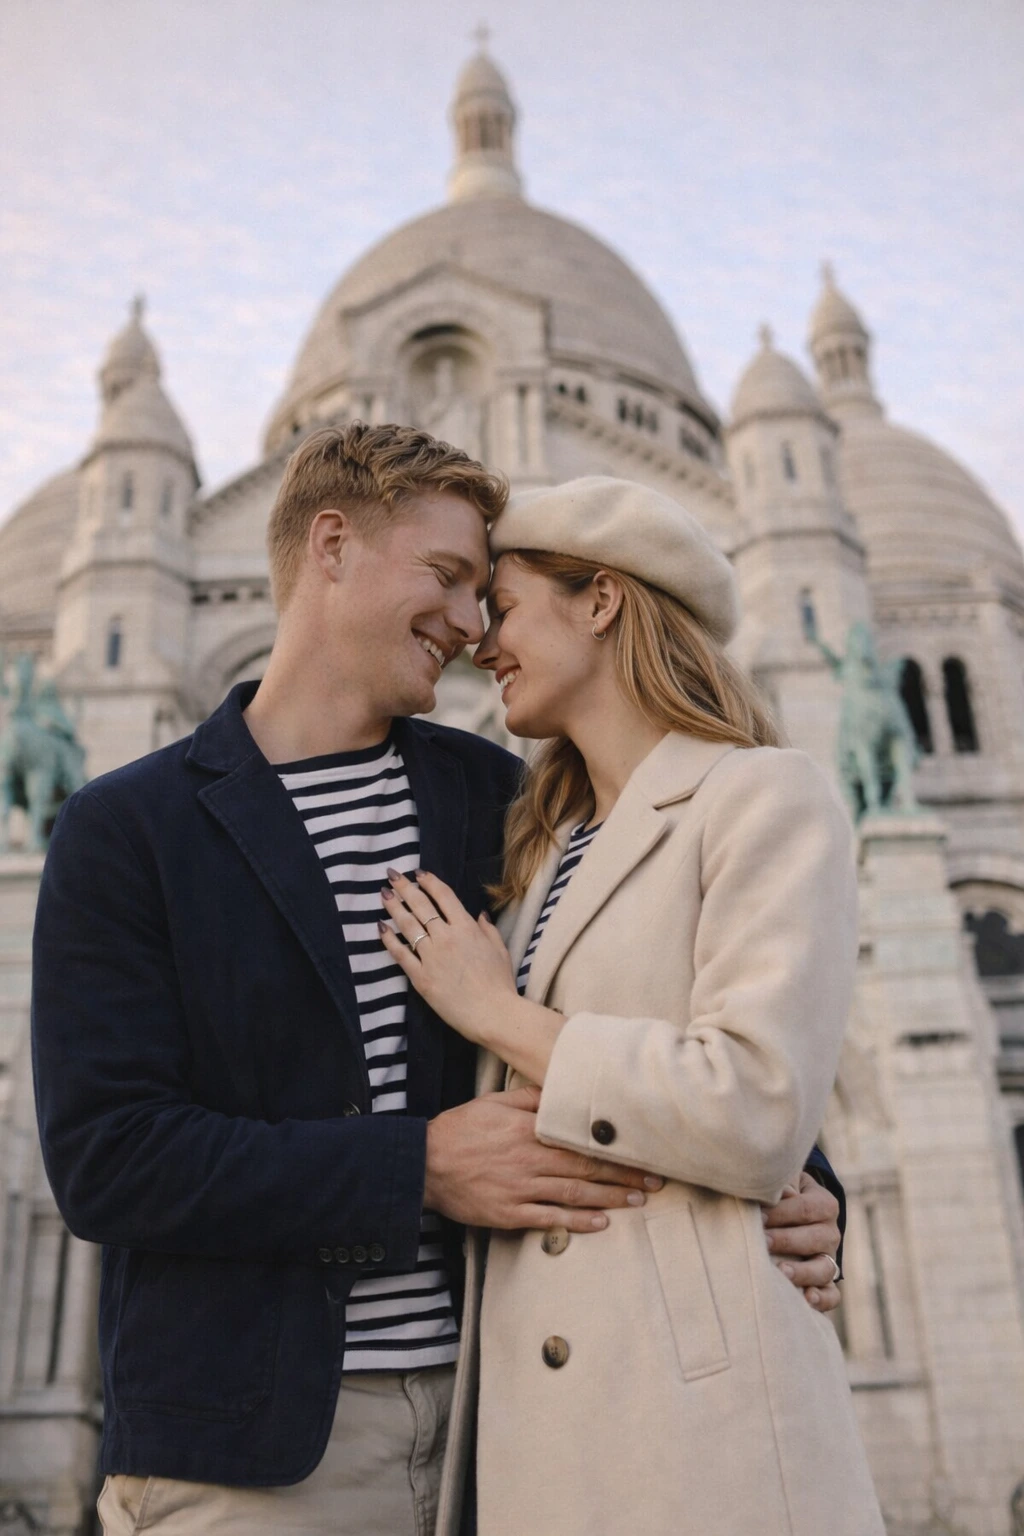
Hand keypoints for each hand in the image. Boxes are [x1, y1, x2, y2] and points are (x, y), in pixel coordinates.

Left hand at [379, 868, 519, 1045]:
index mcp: (466, 927)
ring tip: (383, 894)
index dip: (429, 881)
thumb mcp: (500, 949)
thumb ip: (487, 929)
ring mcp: (431, 956)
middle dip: (405, 887)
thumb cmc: (500, 983)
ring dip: (394, 907)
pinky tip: (380, 927)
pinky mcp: (420, 977)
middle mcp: (446, 937)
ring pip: (407, 925)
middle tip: (392, 875)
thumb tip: (478, 914)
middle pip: (421, 905)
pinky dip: (389, 939)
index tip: (418, 873)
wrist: (492, 1013)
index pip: (444, 896)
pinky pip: (400, 954)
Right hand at [423, 1084, 662, 1231]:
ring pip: (574, 1194)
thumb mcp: (493, 1101)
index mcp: (528, 1129)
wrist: (423, 1163)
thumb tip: (560, 1090)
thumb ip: (529, 1098)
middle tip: (655, 1181)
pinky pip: (549, 1218)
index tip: (642, 1150)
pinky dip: (577, 1221)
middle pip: (585, 1168)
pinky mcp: (509, 1213)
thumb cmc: (460, 1129)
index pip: (580, 1139)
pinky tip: (601, 1223)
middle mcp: (529, 1159)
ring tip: (638, 1201)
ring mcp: (520, 1188)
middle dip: (624, 1175)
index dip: (614, 1148)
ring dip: (609, 1198)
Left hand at [762, 1171, 841, 1312]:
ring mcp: (829, 1259)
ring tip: (781, 1273)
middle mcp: (831, 1233)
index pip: (806, 1208)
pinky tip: (806, 1300)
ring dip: (803, 1272)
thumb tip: (777, 1190)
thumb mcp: (785, 1183)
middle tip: (762, 1243)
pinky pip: (832, 1295)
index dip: (782, 1213)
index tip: (757, 1217)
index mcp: (825, 1205)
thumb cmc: (781, 1197)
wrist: (793, 1216)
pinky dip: (822, 1299)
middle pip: (816, 1239)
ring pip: (825, 1269)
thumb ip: (781, 1184)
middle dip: (786, 1241)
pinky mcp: (826, 1283)